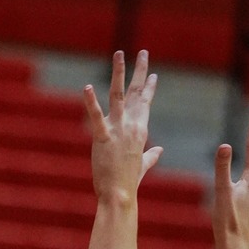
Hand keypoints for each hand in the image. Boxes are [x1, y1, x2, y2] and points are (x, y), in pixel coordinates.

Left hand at [83, 50, 162, 205]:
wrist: (120, 196)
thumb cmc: (129, 183)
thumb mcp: (143, 166)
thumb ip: (151, 156)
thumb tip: (160, 150)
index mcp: (141, 131)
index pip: (145, 104)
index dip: (149, 88)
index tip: (153, 74)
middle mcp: (131, 126)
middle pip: (136, 93)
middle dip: (140, 71)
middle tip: (143, 52)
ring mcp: (118, 130)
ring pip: (118, 95)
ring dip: (119, 72)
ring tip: (119, 53)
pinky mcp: (103, 138)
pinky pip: (96, 116)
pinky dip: (91, 102)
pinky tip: (88, 87)